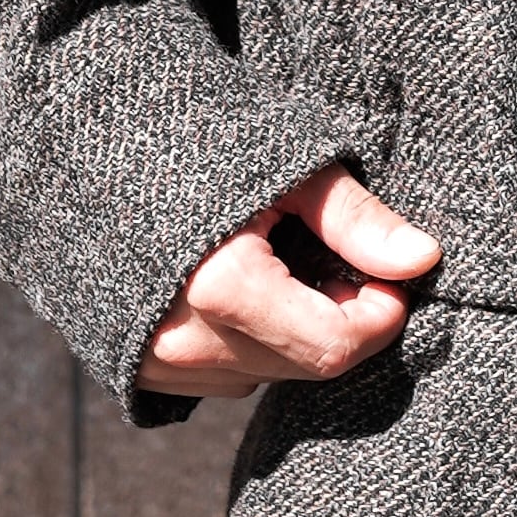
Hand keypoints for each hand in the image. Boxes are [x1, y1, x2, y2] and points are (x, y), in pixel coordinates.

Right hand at [137, 165, 440, 399]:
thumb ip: (355, 221)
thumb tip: (424, 260)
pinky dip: (250, 340)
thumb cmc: (198, 141)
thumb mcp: (288, 166)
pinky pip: (224, 375)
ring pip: (267, 374)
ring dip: (295, 332)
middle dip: (342, 320)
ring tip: (286, 262)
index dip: (380, 315)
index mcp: (220, 289)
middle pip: (304, 366)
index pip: (334, 347)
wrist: (92, 146)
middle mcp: (183, 341)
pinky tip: (244, 283)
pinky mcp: (139, 370)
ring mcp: (154, 363)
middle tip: (341, 260)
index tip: (392, 275)